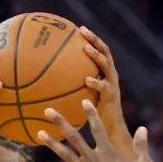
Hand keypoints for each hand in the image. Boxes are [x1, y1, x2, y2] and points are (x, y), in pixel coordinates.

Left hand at [36, 100, 153, 161]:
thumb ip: (141, 146)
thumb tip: (143, 129)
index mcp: (108, 151)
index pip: (98, 127)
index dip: (91, 114)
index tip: (83, 101)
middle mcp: (93, 158)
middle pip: (74, 136)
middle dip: (60, 122)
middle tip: (48, 110)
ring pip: (64, 153)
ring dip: (51, 142)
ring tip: (39, 132)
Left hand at [79, 27, 128, 145]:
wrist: (110, 133)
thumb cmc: (94, 117)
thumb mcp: (83, 99)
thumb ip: (73, 90)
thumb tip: (50, 85)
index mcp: (105, 75)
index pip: (101, 52)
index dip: (93, 39)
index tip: (80, 29)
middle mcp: (110, 77)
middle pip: (105, 53)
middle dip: (95, 40)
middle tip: (83, 31)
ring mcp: (112, 86)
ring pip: (107, 66)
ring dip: (97, 56)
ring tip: (86, 49)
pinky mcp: (112, 98)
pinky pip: (104, 88)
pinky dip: (96, 83)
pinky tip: (87, 80)